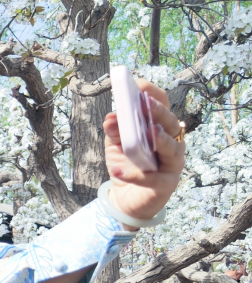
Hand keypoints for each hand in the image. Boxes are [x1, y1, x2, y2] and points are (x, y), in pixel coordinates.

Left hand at [104, 80, 184, 223]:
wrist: (126, 197)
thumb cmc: (127, 164)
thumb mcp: (116, 145)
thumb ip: (114, 131)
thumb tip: (110, 117)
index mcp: (159, 127)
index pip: (162, 105)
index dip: (152, 94)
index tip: (138, 85)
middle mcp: (171, 142)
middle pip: (170, 123)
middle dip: (159, 113)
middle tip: (146, 105)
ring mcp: (172, 163)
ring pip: (173, 148)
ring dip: (160, 140)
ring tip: (148, 133)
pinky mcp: (167, 183)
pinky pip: (154, 178)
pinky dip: (136, 175)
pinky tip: (118, 171)